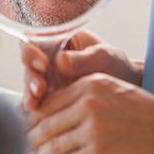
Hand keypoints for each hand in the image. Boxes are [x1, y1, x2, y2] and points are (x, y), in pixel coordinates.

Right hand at [20, 31, 142, 110]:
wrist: (125, 89)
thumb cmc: (115, 65)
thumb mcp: (103, 57)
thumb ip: (83, 58)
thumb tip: (60, 61)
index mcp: (58, 40)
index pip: (35, 40)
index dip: (32, 51)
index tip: (42, 63)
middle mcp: (48, 58)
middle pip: (28, 64)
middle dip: (31, 77)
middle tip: (40, 89)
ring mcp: (47, 79)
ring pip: (29, 84)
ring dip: (30, 93)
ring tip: (35, 103)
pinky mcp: (50, 98)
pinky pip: (37, 101)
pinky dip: (34, 108)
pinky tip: (35, 114)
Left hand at [27, 73, 153, 153]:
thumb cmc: (140, 111)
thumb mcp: (110, 89)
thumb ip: (78, 94)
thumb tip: (44, 108)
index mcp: (89, 86)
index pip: (47, 104)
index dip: (31, 119)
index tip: (25, 129)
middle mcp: (89, 106)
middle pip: (45, 127)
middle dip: (31, 140)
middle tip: (24, 147)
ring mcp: (93, 132)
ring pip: (52, 148)